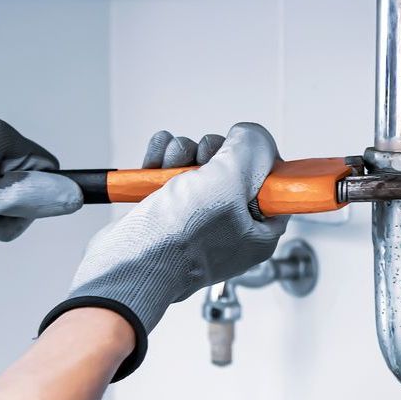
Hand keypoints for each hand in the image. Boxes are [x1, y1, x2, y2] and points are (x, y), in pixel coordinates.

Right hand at [39, 123, 288, 378]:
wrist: (127, 265)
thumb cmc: (180, 240)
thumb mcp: (231, 183)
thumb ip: (252, 149)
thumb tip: (250, 134)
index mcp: (260, 230)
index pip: (273, 183)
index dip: (257, 159)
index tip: (239, 151)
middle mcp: (232, 226)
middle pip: (233, 167)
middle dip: (211, 152)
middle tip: (201, 162)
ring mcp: (198, 220)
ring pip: (199, 165)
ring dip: (181, 154)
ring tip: (168, 167)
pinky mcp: (168, 212)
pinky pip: (171, 172)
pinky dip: (160, 160)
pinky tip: (152, 164)